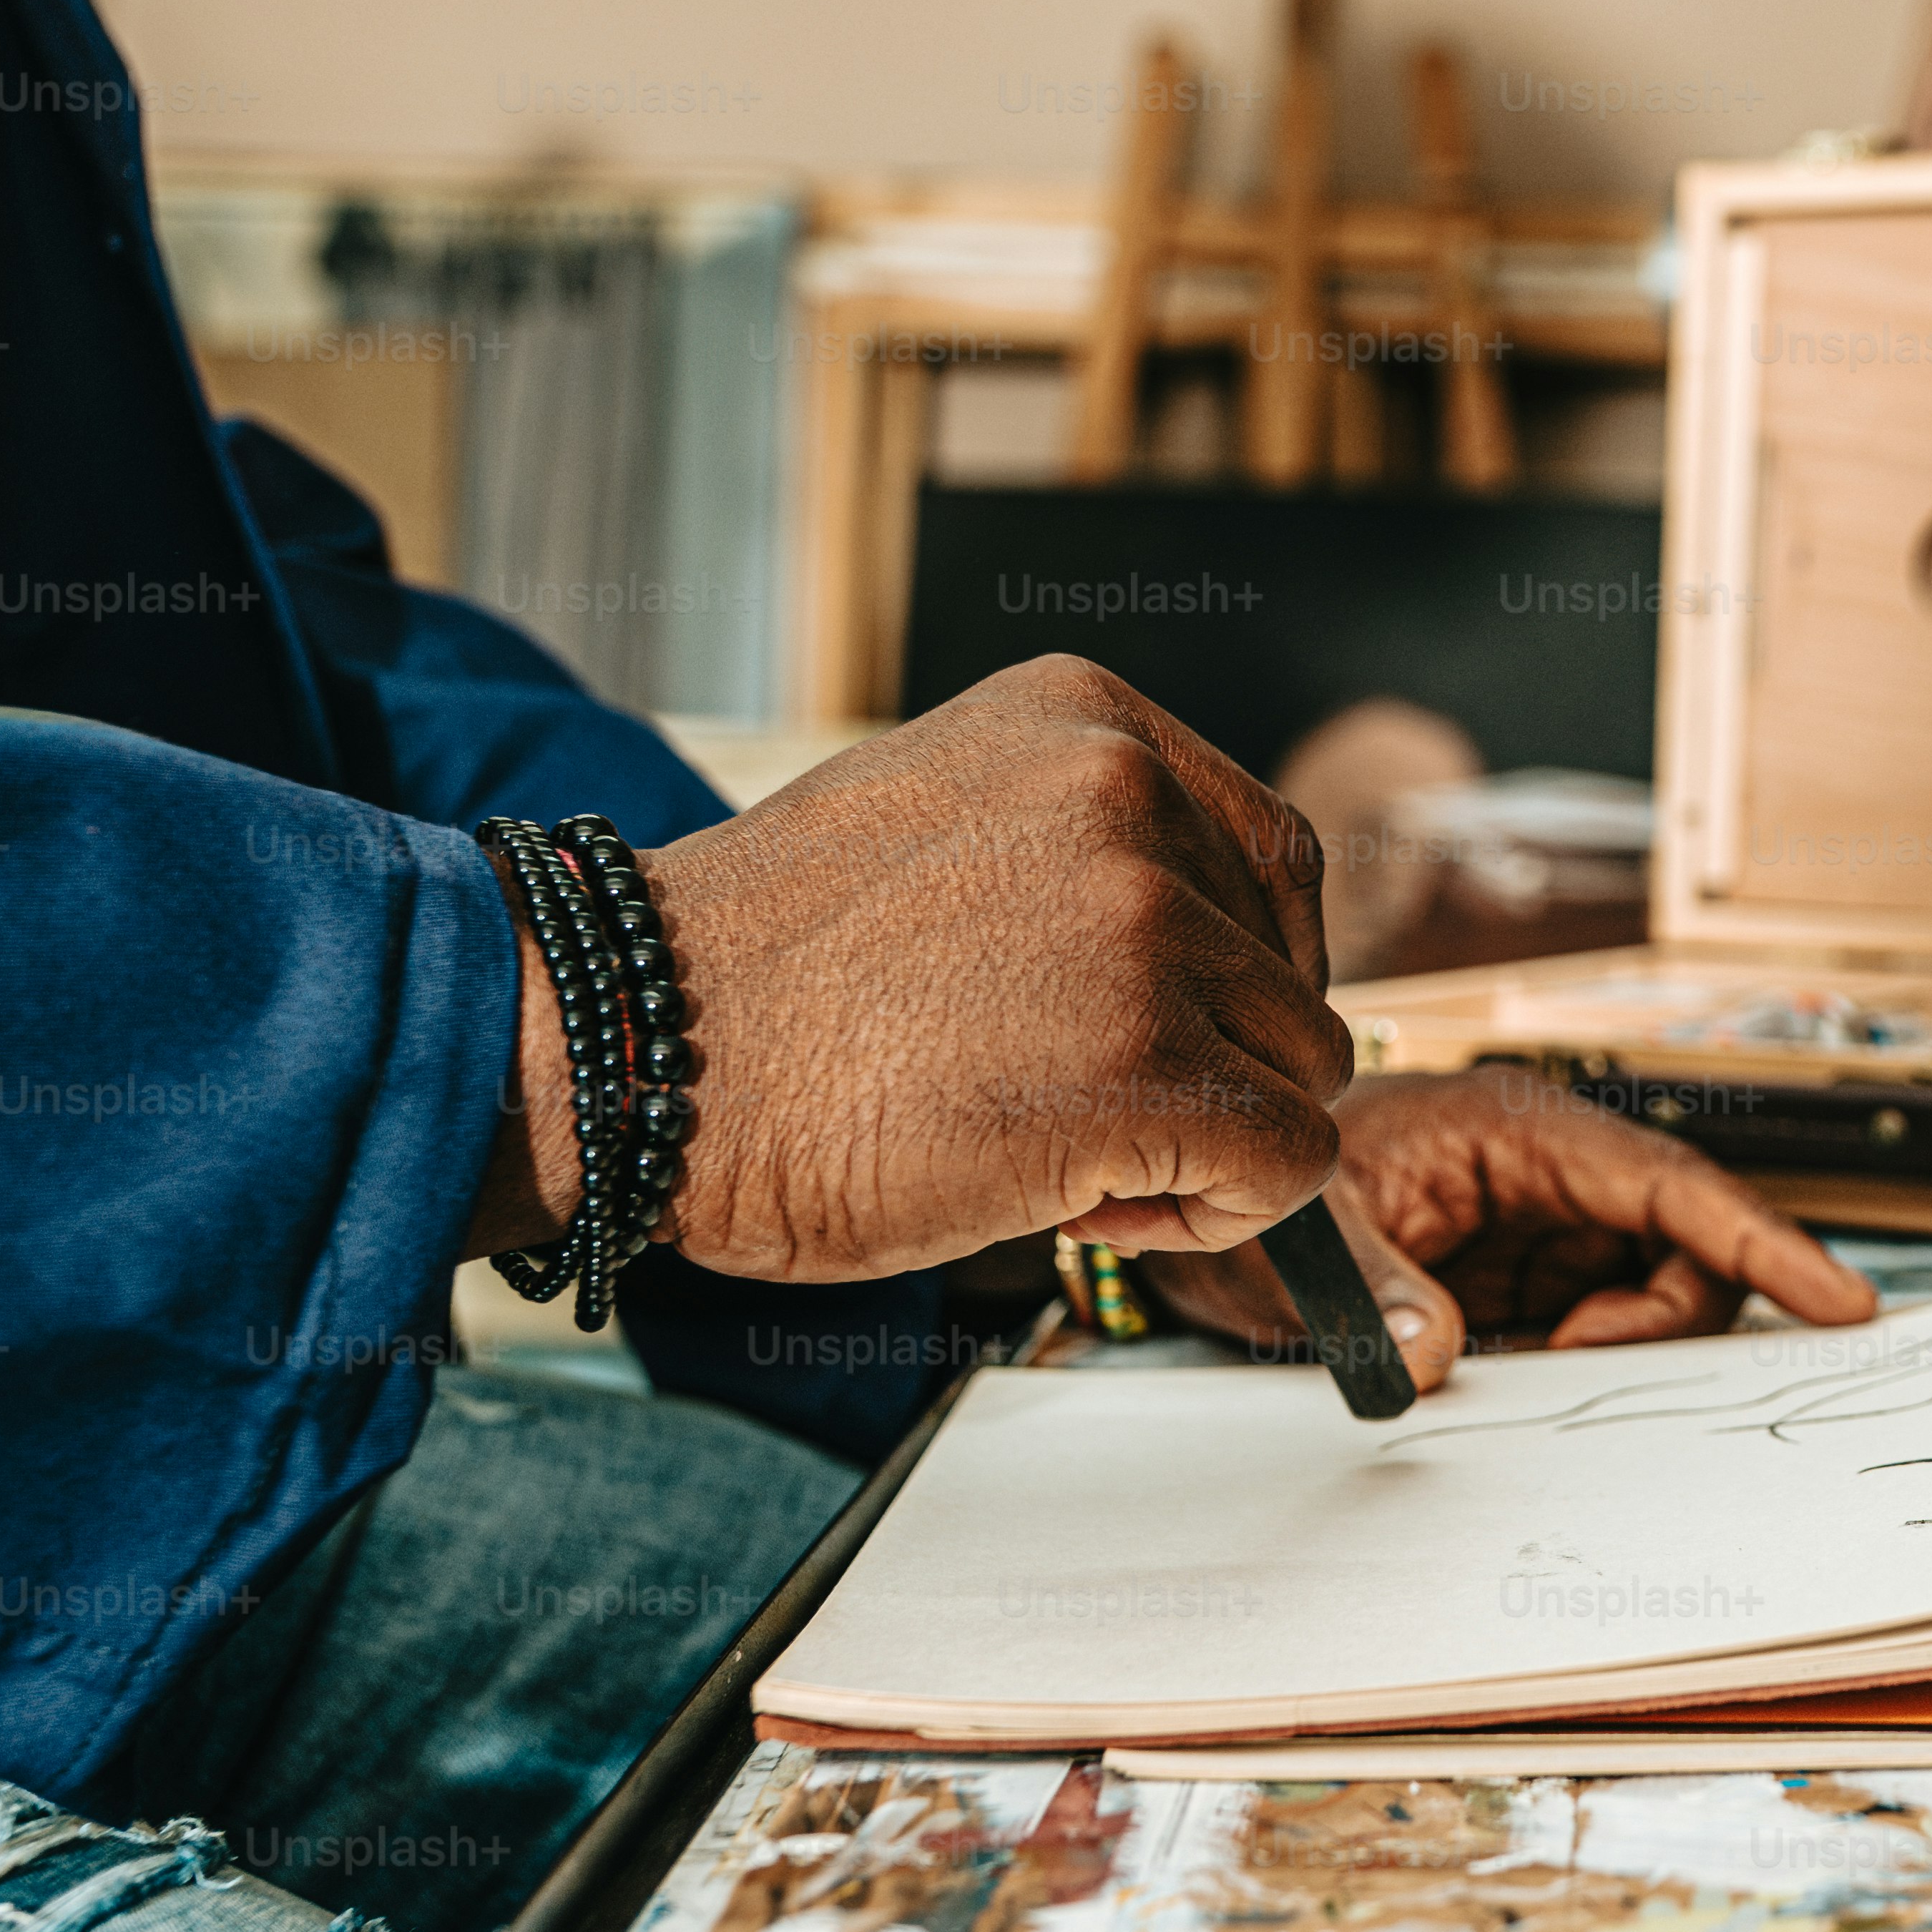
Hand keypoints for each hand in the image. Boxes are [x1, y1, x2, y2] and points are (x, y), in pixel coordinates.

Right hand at [469, 657, 1348, 1277]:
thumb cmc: (763, 975)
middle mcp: (1127, 797)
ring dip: (1204, 1139)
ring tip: (1055, 1145)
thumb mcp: (948, 828)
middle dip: (1211, 1063)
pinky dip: (1210, 1211)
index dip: (1233, 971)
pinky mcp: (1140, 1066)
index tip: (1152, 1026)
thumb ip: (1084, 853)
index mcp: (1086, 720)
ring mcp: (1141, 929)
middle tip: (1073, 1101)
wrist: (632, 1050)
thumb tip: (1213, 950)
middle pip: (1291, 975)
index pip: (1272, 859)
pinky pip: (1286, 1165)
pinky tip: (1079, 1201)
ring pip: (1299, 1072)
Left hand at [1141, 1067, 1877, 1392]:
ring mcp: (1543, 1230)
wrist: (1211, 1208)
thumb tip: (1441, 1359)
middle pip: (1683, 1252)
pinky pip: (1597, 1328)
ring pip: (1650, 1296)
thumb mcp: (1298, 1236)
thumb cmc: (1262, 1195)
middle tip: (1569, 1365)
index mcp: (1520, 1130)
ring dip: (1618, 1352)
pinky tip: (1516, 1374)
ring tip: (1524, 1366)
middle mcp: (1551, 1175)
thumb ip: (1371, 1290)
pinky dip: (1581, 1368)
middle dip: (1664, 1323)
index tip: (1839, 1298)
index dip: (1768, 1241)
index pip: (1675, 1186)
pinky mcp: (1525, 1280)